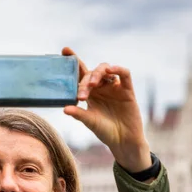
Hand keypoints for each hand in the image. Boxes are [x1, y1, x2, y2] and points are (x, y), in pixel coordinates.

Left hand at [61, 47, 150, 172]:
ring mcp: (114, 87)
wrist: (123, 141)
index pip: (81, 73)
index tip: (65, 50)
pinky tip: (111, 70)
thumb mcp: (90, 122)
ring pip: (106, 70)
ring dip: (98, 74)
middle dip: (85, 78)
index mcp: (90, 92)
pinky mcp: (127, 90)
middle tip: (82, 92)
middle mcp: (101, 87)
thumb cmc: (105, 131)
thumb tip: (64, 108)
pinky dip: (118, 69)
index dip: (74, 61)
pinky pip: (124, 74)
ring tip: (92, 84)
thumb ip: (79, 114)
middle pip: (92, 72)